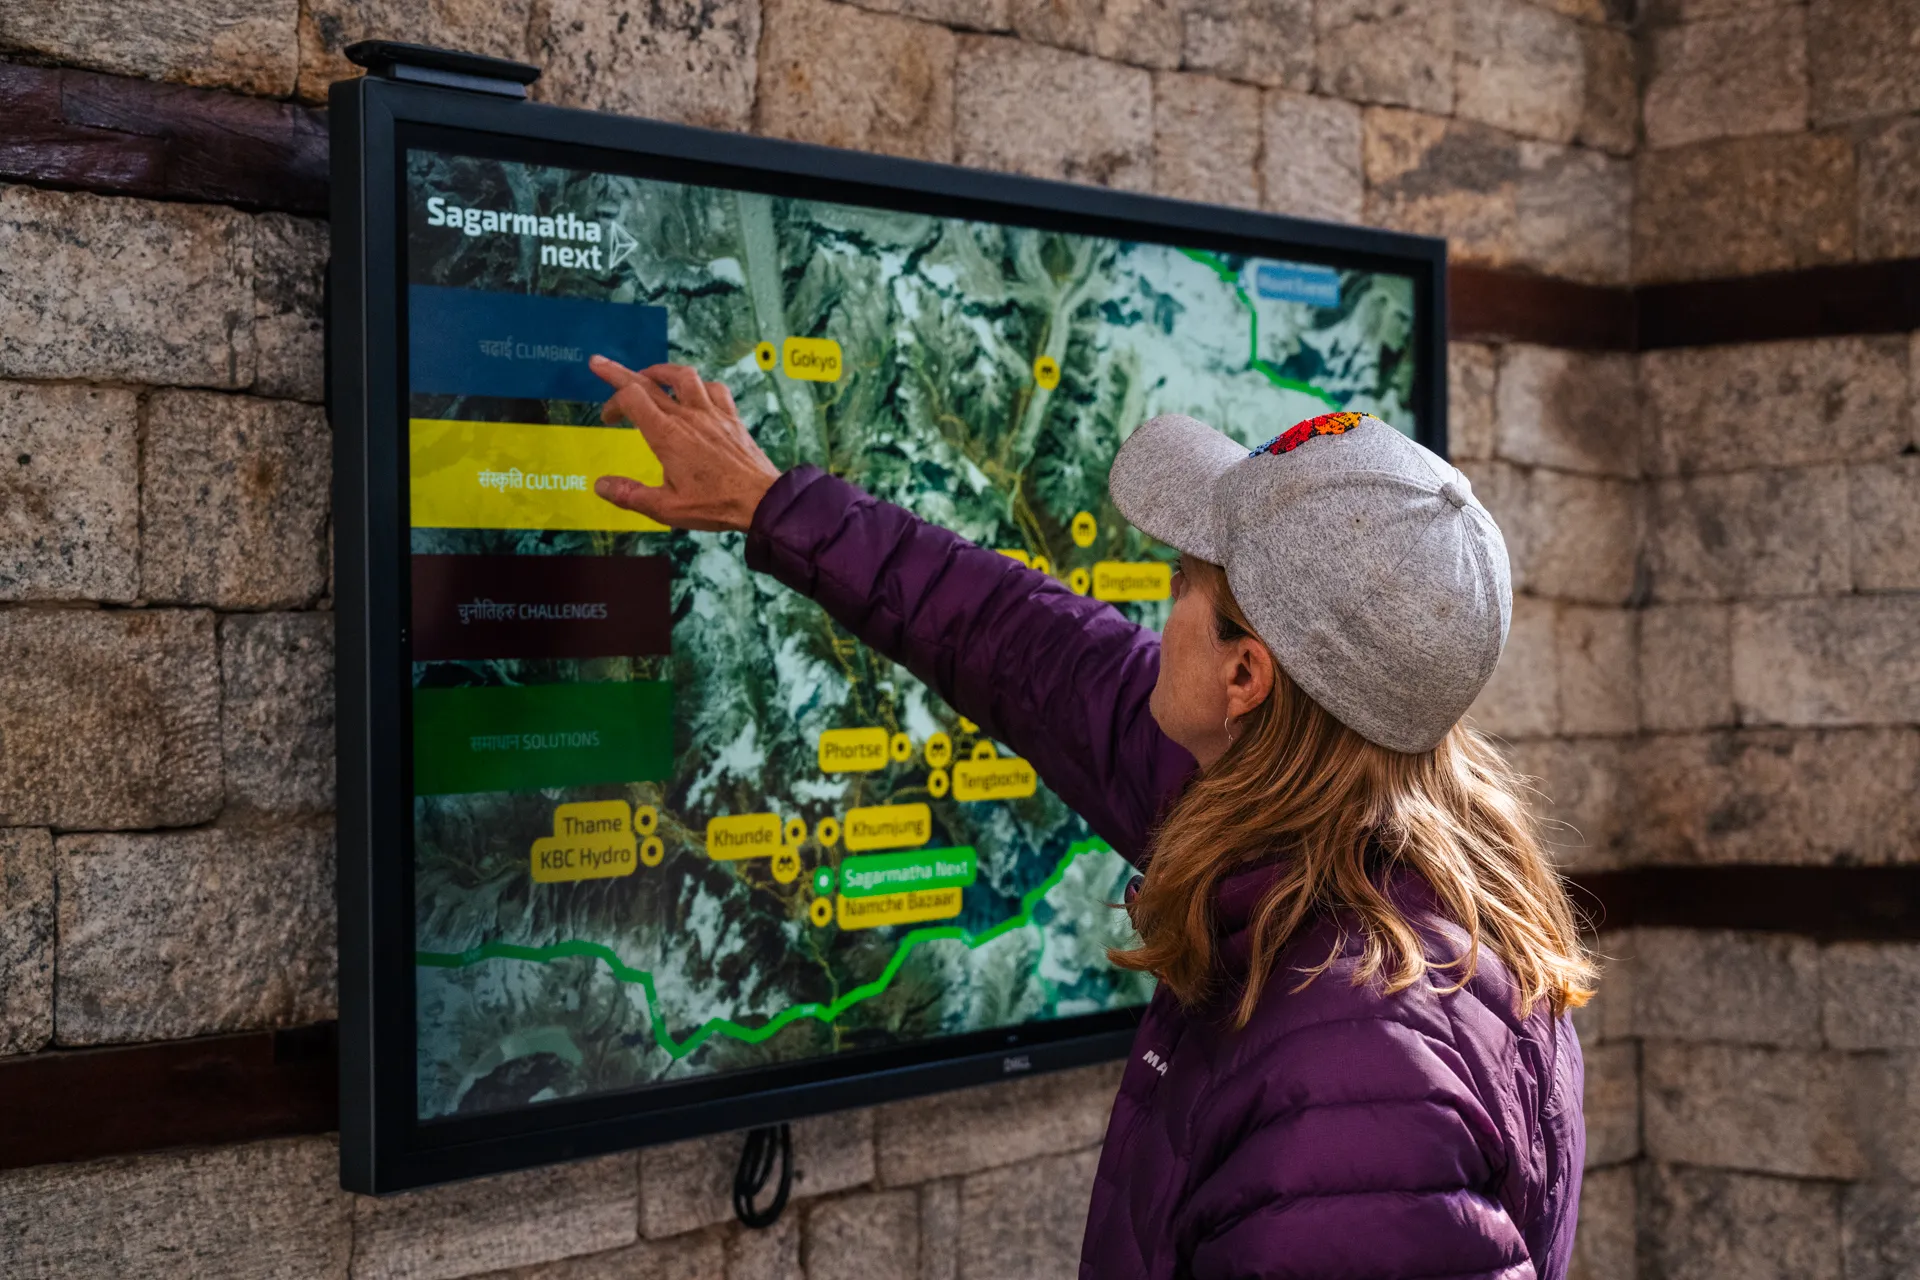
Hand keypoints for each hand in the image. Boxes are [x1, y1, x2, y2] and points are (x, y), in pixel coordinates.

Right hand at [589, 356, 781, 531]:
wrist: (762, 501)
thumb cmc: (715, 505)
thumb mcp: (666, 508)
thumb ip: (630, 495)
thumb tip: (600, 486)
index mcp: (667, 435)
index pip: (631, 398)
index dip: (613, 402)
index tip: (608, 417)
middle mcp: (688, 417)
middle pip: (648, 381)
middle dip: (619, 372)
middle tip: (599, 364)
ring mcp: (712, 413)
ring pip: (684, 376)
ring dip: (662, 371)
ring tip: (649, 374)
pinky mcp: (731, 418)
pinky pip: (715, 389)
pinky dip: (700, 386)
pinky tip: (695, 394)